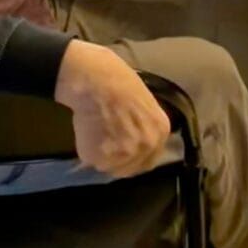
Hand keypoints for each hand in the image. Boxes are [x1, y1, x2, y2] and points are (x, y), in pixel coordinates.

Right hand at [55, 40, 170, 177]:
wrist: (97, 79)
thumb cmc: (119, 82)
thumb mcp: (145, 104)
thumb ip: (144, 127)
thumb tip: (135, 141)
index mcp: (161, 132)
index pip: (149, 160)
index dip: (134, 158)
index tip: (122, 152)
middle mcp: (147, 147)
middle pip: (130, 168)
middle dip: (118, 160)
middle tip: (105, 143)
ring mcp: (125, 155)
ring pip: (109, 167)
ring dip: (101, 155)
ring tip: (96, 131)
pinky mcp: (101, 158)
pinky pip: (91, 160)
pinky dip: (87, 148)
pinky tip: (87, 129)